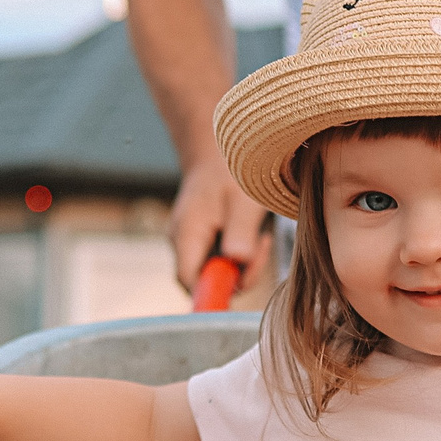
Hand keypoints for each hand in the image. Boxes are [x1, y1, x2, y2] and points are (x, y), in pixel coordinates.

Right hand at [169, 153, 272, 293]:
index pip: (189, 280)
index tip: (241, 284)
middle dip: (236, 275)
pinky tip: (251, 232)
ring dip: (241, 262)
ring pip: (213, 269)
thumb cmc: (233, 170)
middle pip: (202, 279)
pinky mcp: (200, 238)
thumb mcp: (244, 199)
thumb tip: (238, 262)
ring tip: (258, 235)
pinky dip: (238, 253)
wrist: (219, 148)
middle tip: (260, 248)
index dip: (213, 292)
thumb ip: (241, 232)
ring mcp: (188, 240)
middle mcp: (181, 240)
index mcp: (187, 232)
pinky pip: (218, 258)